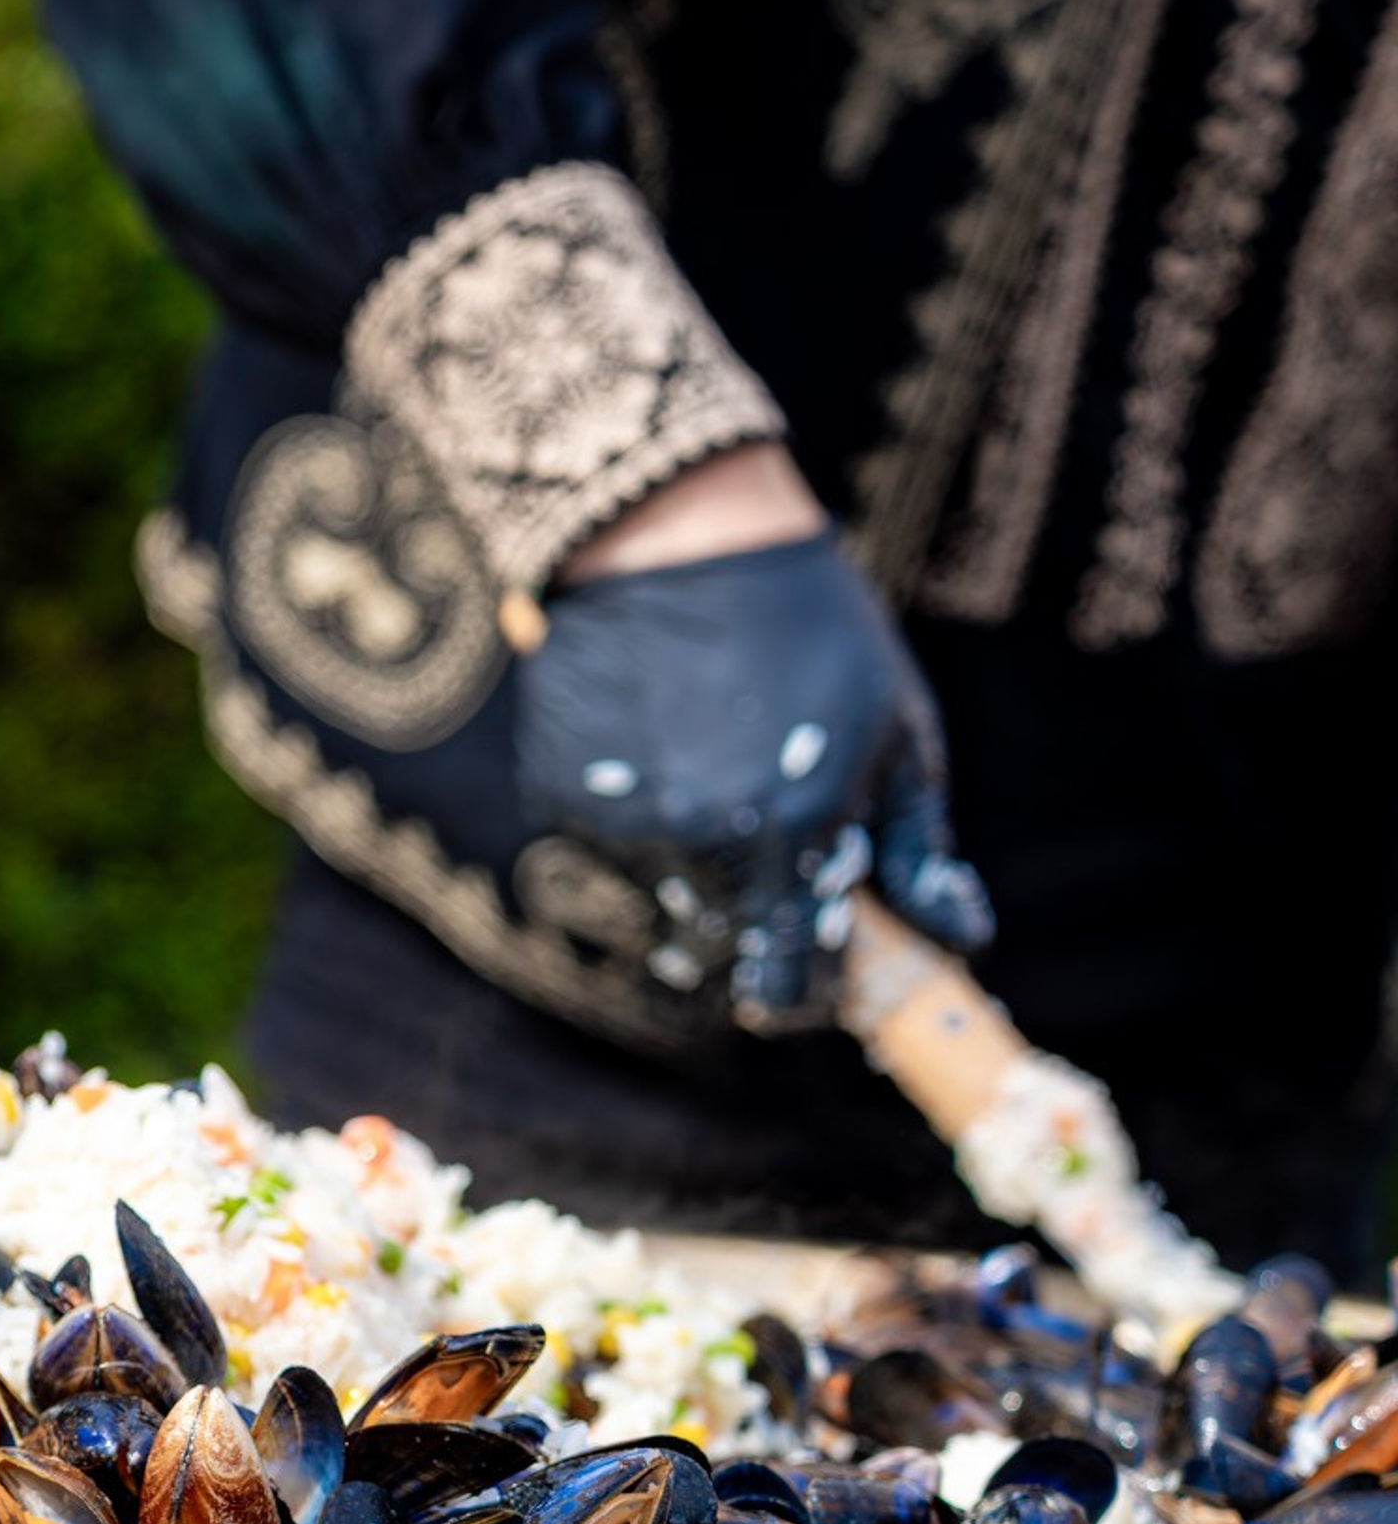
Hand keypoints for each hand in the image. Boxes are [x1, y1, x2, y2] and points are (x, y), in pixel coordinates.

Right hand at [510, 448, 991, 1048]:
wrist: (672, 531)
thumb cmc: (811, 627)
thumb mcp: (898, 731)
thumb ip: (923, 851)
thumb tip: (964, 942)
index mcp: (796, 834)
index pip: (790, 991)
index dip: (809, 990)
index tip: (821, 969)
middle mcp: (699, 845)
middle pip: (724, 948)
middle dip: (754, 915)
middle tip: (774, 831)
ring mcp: (619, 826)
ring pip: (665, 896)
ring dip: (696, 860)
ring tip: (716, 756)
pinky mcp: (558, 801)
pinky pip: (609, 849)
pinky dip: (638, 817)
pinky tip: (658, 737)